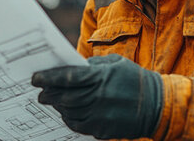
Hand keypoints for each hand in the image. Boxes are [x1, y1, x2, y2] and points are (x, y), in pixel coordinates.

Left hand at [31, 53, 162, 138]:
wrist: (157, 105)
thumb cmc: (135, 80)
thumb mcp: (116, 64)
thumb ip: (93, 66)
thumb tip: (72, 67)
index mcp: (101, 78)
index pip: (68, 77)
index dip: (49, 77)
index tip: (35, 77)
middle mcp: (98, 97)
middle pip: (65, 96)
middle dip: (49, 94)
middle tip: (41, 92)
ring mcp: (100, 115)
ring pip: (69, 111)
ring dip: (58, 106)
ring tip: (53, 101)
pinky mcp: (102, 129)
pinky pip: (78, 125)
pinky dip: (69, 118)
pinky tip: (68, 112)